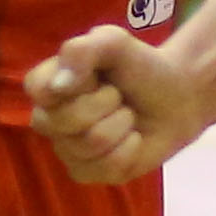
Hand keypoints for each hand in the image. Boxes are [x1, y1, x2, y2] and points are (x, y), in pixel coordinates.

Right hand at [26, 28, 214, 185]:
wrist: (176, 99)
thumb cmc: (139, 67)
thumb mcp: (114, 42)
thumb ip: (82, 50)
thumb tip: (58, 85)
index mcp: (47, 84)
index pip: (39, 90)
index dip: (77, 83)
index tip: (98, 76)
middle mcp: (49, 119)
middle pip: (66, 121)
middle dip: (107, 103)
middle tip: (119, 96)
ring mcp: (66, 150)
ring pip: (90, 144)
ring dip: (122, 125)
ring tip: (127, 115)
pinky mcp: (88, 173)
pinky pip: (106, 168)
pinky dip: (130, 149)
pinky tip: (132, 138)